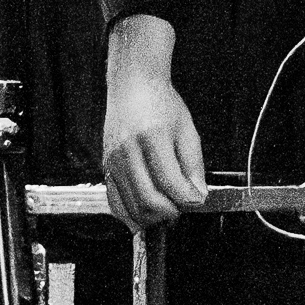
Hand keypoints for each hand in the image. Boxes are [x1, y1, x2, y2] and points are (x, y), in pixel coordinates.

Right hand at [103, 50, 206, 230]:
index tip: (198, 200)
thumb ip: (194, 165)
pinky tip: (146, 215)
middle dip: (170, 213)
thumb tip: (198, 197)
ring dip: (153, 218)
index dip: (188, 199)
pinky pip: (115, 202)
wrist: (133, 86)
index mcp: (153, 137)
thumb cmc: (162, 104)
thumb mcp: (187, 130)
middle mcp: (128, 151)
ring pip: (131, 206)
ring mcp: (113, 161)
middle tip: (183, 209)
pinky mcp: (106, 167)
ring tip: (168, 211)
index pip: (171, 183)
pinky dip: (131, 216)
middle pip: (148, 200)